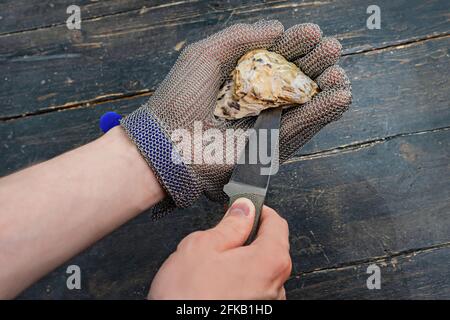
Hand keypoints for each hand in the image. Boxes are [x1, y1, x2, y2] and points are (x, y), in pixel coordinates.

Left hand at [121, 20, 351, 211]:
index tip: (311, 33)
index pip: (275, 58)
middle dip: (314, 63)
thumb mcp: (206, 55)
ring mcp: (264, 124)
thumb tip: (277, 26)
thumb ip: (240, 37)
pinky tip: (340, 95)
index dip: (294, 45)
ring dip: (325, 87)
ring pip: (303, 103)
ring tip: (339, 71)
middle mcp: (255, 101)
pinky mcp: (270, 146)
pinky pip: (301, 128)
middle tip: (331, 48)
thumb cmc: (180, 97)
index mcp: (241, 79)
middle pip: (293, 79)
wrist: (168, 141)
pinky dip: (322, 113)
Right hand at [148, 198, 290, 299]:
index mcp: (269, 260)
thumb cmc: (187, 297)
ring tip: (214, 264)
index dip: (257, 210)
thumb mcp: (203, 246)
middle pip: (272, 246)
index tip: (243, 207)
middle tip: (222, 235)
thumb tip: (243, 209)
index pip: (276, 222)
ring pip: (261, 268)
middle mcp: (276, 284)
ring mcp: (268, 303)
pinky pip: (254, 288)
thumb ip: (230, 224)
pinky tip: (217, 283)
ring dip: (243, 260)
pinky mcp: (257, 313)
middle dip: (248, 236)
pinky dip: (240, 280)